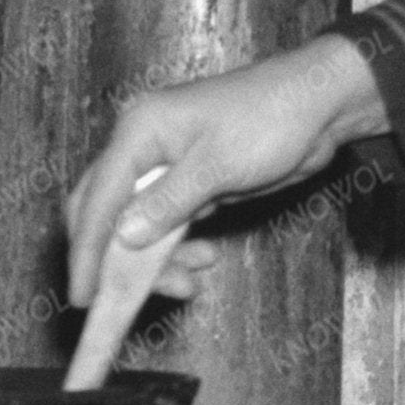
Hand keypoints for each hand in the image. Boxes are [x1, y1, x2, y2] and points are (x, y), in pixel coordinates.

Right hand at [61, 38, 387, 336]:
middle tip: (127, 301)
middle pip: (104, 212)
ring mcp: (165, 165)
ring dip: (154, 260)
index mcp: (138, 130)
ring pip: (136, 224)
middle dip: (115, 260)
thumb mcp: (219, 164)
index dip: (86, 251)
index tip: (83, 296)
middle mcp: (142, 146)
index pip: (96, 198)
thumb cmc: (273, 116)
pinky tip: (203, 259)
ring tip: (188, 284)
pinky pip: (165, 224)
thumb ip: (168, 202)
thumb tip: (123, 238)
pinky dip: (175, 248)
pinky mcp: (189, 182)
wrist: (321, 102)